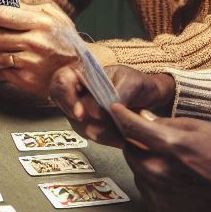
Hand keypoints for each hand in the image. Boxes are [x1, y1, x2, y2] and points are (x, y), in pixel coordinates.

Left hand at [0, 2, 78, 96]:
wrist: (81, 70)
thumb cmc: (64, 38)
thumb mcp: (53, 15)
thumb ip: (27, 8)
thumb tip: (1, 0)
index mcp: (41, 23)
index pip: (1, 15)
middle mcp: (35, 43)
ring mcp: (30, 63)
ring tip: (1, 46)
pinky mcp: (27, 80)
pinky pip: (3, 71)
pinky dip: (3, 65)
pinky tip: (11, 60)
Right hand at [50, 65, 175, 145]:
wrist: (149, 97)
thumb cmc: (137, 83)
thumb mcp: (131, 82)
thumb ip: (119, 92)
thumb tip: (105, 108)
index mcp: (83, 73)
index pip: (61, 82)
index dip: (66, 97)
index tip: (80, 112)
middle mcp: (78, 92)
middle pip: (65, 107)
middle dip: (85, 120)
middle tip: (103, 125)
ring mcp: (82, 110)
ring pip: (80, 126)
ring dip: (101, 131)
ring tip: (121, 128)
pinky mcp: (91, 125)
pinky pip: (92, 135)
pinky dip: (107, 137)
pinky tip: (121, 135)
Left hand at [111, 104, 210, 211]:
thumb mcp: (204, 130)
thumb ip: (170, 124)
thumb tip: (144, 118)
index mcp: (169, 146)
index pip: (130, 126)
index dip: (120, 116)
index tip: (114, 109)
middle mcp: (158, 172)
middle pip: (129, 150)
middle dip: (136, 143)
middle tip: (154, 142)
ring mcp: (158, 197)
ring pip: (137, 173)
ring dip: (147, 165)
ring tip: (175, 168)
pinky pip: (147, 194)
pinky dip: (156, 187)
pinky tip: (179, 187)